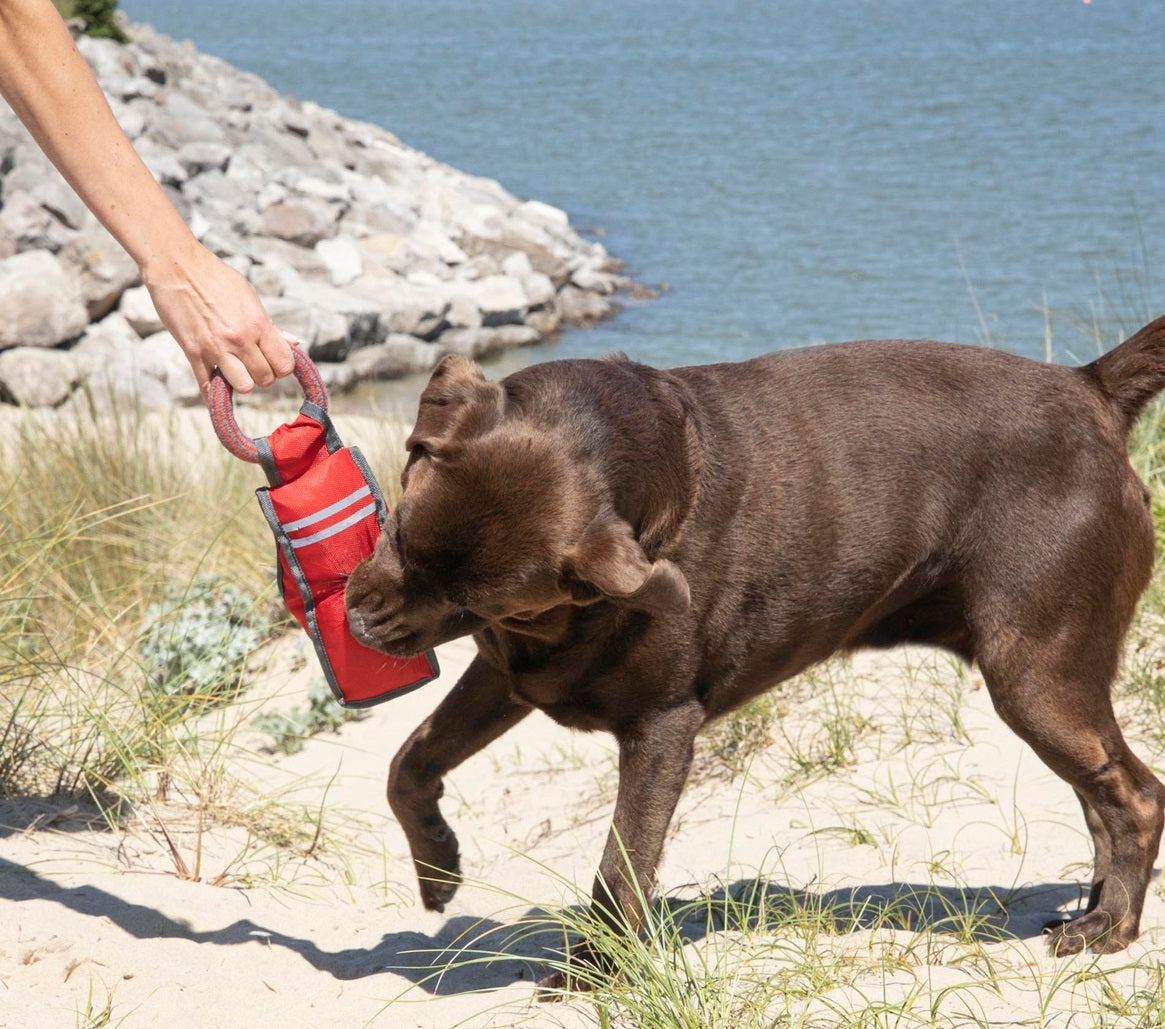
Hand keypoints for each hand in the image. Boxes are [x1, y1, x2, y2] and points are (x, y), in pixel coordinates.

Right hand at [142, 239, 297, 401]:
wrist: (176, 264)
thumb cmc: (215, 277)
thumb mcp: (249, 296)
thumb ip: (270, 325)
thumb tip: (295, 343)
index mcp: (258, 323)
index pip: (285, 364)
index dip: (281, 367)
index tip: (273, 361)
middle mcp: (240, 338)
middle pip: (266, 379)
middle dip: (262, 375)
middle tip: (253, 364)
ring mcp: (216, 347)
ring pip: (244, 387)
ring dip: (241, 382)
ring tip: (235, 371)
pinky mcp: (193, 352)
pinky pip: (207, 386)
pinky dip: (214, 395)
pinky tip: (217, 393)